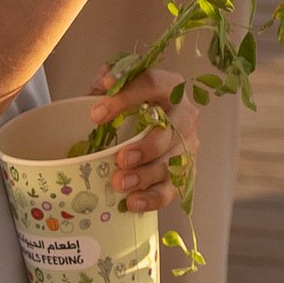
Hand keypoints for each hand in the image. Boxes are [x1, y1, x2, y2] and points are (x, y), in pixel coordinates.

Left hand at [94, 71, 185, 210]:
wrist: (147, 125)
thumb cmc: (129, 105)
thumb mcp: (117, 86)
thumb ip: (109, 80)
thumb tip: (106, 82)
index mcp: (168, 87)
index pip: (152, 84)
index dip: (126, 98)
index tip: (96, 114)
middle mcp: (184, 114)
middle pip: (172, 129)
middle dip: (147, 146)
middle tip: (121, 158)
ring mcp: (187, 145)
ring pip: (174, 162)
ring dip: (147, 175)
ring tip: (121, 183)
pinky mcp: (184, 172)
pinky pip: (174, 188)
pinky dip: (153, 197)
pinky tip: (133, 202)